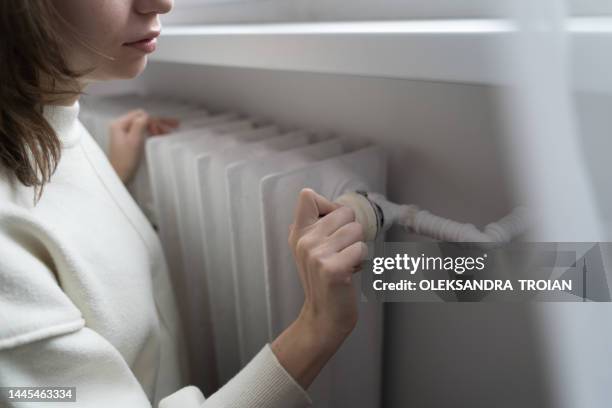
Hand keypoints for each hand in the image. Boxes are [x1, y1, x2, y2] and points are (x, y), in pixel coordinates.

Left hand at [108, 109, 177, 182]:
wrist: (120, 175)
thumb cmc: (124, 162)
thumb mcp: (134, 141)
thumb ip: (139, 125)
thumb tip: (146, 115)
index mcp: (119, 124)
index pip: (141, 115)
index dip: (154, 120)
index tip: (165, 127)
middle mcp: (121, 126)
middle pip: (143, 119)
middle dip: (158, 122)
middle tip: (173, 125)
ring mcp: (125, 133)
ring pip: (144, 125)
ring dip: (157, 127)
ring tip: (168, 131)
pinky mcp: (129, 140)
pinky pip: (143, 132)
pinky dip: (152, 132)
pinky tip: (160, 135)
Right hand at [271, 188, 366, 388]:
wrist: (324, 316)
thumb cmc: (324, 280)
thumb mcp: (309, 248)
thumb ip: (316, 224)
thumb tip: (333, 204)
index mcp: (297, 232)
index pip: (308, 196)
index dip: (329, 205)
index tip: (333, 225)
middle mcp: (304, 241)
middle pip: (344, 212)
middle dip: (351, 231)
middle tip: (341, 252)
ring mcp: (316, 255)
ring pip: (356, 230)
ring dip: (357, 246)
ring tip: (346, 262)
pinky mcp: (333, 269)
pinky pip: (362, 248)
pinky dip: (363, 260)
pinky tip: (351, 272)